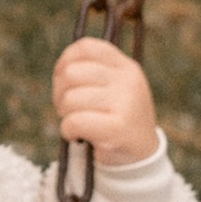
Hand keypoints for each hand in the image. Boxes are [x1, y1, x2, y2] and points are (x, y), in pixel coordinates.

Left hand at [52, 38, 157, 167]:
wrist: (141, 155)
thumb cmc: (116, 118)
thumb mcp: (114, 88)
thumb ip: (92, 72)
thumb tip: (61, 69)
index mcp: (125, 66)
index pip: (86, 47)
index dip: (65, 62)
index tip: (64, 80)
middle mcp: (127, 80)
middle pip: (71, 73)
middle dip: (60, 92)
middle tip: (67, 108)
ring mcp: (125, 102)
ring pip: (70, 99)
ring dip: (65, 114)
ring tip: (76, 122)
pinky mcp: (117, 127)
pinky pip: (74, 121)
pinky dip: (67, 131)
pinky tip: (78, 135)